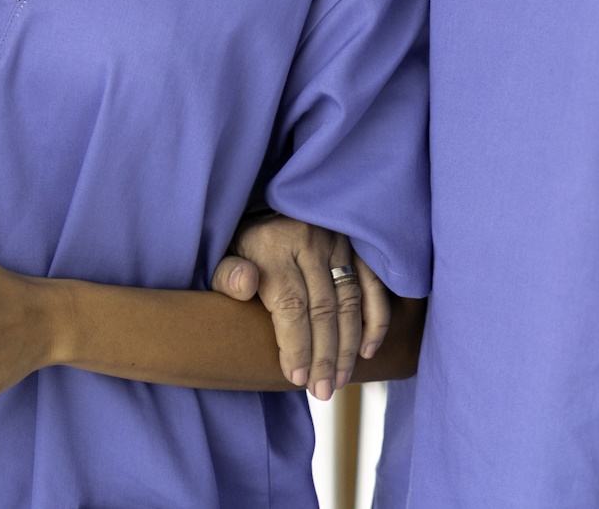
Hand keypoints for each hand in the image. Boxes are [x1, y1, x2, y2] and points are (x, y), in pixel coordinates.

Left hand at [211, 215, 389, 398]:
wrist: (269, 207)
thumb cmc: (244, 245)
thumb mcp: (223, 256)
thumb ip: (228, 275)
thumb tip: (243, 282)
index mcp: (272, 246)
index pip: (291, 305)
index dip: (296, 346)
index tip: (296, 378)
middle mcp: (308, 240)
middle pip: (323, 309)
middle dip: (325, 357)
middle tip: (322, 392)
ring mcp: (336, 241)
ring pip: (350, 302)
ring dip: (348, 347)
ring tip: (340, 382)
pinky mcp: (356, 244)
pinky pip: (373, 286)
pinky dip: (376, 321)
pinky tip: (367, 352)